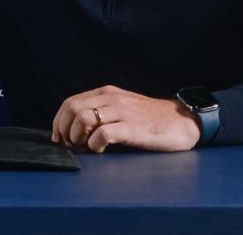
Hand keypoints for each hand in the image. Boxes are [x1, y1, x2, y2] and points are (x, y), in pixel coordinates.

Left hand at [51, 85, 201, 152]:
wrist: (183, 121)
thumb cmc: (150, 119)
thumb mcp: (122, 108)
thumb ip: (102, 113)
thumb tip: (75, 131)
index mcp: (106, 93)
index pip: (70, 102)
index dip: (59, 121)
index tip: (59, 138)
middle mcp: (111, 99)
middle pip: (72, 109)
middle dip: (64, 130)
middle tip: (71, 145)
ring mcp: (122, 112)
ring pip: (84, 119)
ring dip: (78, 137)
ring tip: (86, 147)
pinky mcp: (132, 128)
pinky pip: (102, 135)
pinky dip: (95, 146)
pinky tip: (102, 150)